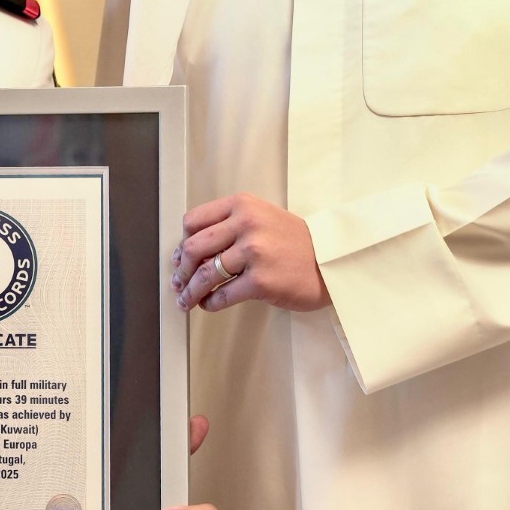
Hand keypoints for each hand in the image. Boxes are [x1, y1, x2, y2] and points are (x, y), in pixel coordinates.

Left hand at [171, 193, 330, 313]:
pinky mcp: (261, 281)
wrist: (331, 260)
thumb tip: (192, 253)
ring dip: (190, 291)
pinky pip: (222, 295)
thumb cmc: (297, 242)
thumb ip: (230, 226)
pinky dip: (210, 303)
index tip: (179, 257)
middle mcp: (246, 224)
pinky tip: (209, 304)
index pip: (194, 221)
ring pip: (205, 274)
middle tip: (178, 282)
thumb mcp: (262, 217)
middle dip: (180, 270)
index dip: (181, 243)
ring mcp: (254, 252)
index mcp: (242, 205)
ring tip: (187, 300)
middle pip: (193, 248)